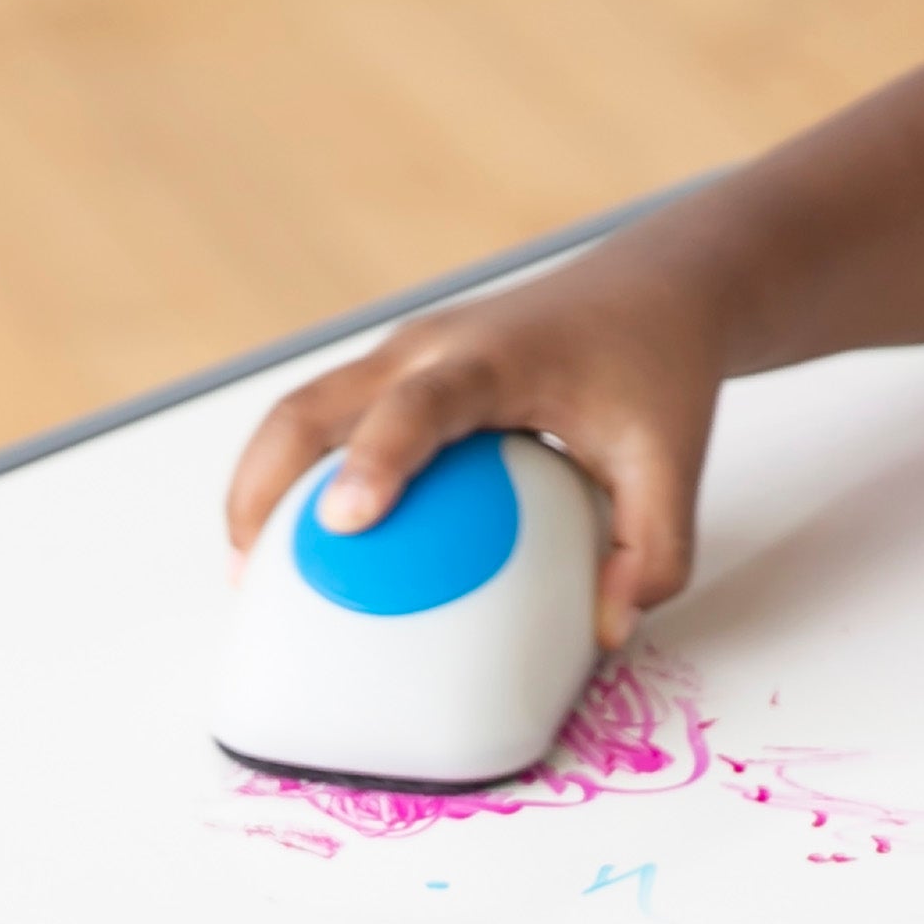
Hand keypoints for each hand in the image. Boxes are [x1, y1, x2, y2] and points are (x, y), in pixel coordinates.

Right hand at [222, 247, 727, 650]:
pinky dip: (298, 478)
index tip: (343, 523)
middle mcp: (432, 345)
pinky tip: (301, 550)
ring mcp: (405, 353)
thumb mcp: (674, 465)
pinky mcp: (399, 370)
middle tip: (249, 574)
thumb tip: (605, 631)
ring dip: (262, 483)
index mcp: (496, 357)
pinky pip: (329, 422)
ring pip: (303, 411)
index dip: (376, 459)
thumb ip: (651, 552)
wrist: (651, 292)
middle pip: (314, 403)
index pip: (418, 406)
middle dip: (264, 482)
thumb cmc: (658, 373)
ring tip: (250, 574)